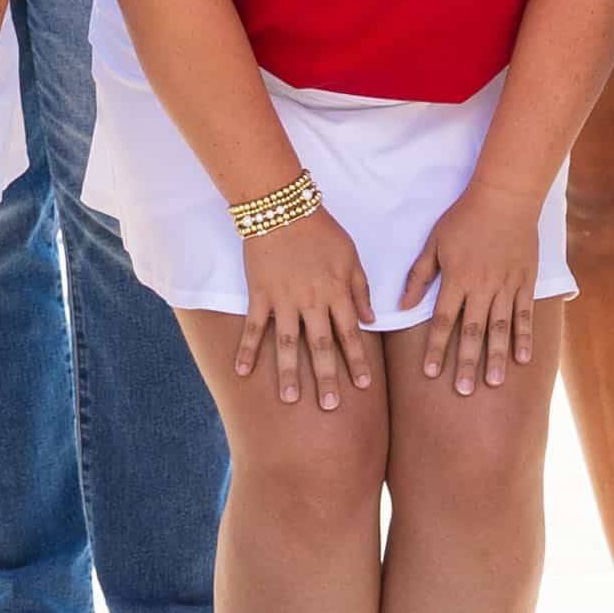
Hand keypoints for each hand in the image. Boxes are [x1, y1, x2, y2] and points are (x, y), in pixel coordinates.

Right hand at [234, 202, 376, 413]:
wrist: (282, 207)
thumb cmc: (321, 230)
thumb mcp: (351, 255)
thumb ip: (360, 289)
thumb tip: (372, 321)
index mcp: (336, 291)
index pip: (350, 333)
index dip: (357, 361)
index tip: (363, 386)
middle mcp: (311, 301)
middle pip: (321, 345)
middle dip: (327, 377)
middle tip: (331, 406)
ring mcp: (283, 299)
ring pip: (287, 343)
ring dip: (289, 372)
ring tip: (291, 399)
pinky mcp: (260, 294)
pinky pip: (253, 326)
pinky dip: (246, 349)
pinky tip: (241, 372)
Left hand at [398, 182, 544, 397]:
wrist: (505, 197)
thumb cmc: (464, 218)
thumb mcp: (433, 242)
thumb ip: (418, 276)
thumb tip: (400, 306)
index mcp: (456, 279)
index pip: (442, 321)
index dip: (436, 348)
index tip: (430, 373)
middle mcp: (482, 287)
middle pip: (472, 331)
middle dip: (467, 362)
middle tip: (464, 391)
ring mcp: (507, 285)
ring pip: (500, 327)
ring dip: (495, 356)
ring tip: (492, 382)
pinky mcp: (526, 281)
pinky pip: (524, 314)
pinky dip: (524, 337)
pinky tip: (522, 359)